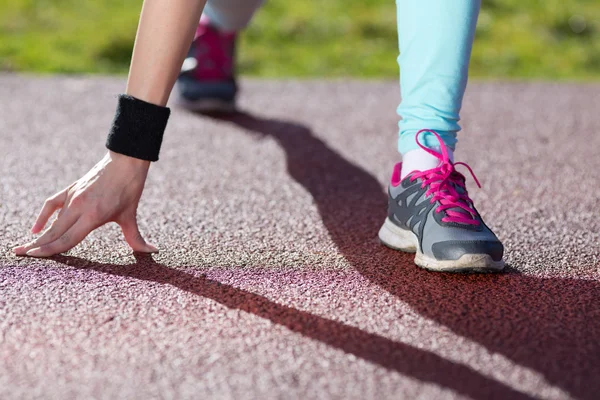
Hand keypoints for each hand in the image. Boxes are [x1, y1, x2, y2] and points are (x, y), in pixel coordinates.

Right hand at [14, 151, 157, 256]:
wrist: (125, 163)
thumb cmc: (129, 189)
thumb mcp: (130, 216)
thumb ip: (136, 237)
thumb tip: (152, 250)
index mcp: (93, 215)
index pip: (67, 238)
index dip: (50, 250)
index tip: (35, 257)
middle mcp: (79, 207)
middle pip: (55, 232)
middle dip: (38, 245)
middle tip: (21, 255)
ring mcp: (73, 197)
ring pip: (52, 221)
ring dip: (38, 234)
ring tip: (25, 246)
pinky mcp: (71, 189)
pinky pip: (52, 204)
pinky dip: (43, 216)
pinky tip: (36, 228)